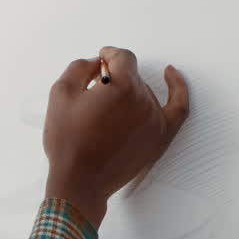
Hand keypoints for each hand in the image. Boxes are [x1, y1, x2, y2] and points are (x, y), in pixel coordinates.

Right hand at [42, 47, 189, 227]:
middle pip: (131, 77)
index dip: (109, 56)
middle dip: (112, 80)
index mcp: (122, 85)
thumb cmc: (68, 141)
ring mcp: (155, 119)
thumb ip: (81, 67)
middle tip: (92, 97)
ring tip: (105, 112)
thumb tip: (98, 63)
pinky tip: (171, 74)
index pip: (122, 58)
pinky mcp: (160, 137)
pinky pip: (178, 106)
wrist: (79, 182)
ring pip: (144, 92)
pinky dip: (178, 88)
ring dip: (127, 94)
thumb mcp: (60, 94)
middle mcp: (143, 100)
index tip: (100, 60)